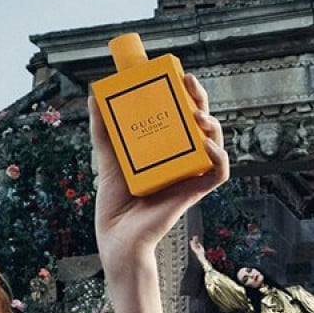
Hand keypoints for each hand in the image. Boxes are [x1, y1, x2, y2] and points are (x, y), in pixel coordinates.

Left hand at [90, 74, 228, 272]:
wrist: (117, 238)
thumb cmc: (115, 205)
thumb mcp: (109, 161)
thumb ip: (104, 132)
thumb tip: (94, 98)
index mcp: (163, 151)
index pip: (180, 116)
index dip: (184, 94)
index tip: (176, 74)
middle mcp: (179, 160)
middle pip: (200, 123)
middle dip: (200, 99)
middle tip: (188, 82)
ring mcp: (188, 176)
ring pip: (214, 143)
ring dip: (212, 124)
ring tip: (196, 114)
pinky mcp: (193, 193)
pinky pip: (217, 173)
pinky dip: (219, 157)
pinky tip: (206, 146)